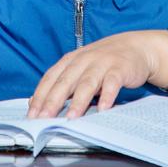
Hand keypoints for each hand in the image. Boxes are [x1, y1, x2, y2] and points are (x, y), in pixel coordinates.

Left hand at [27, 30, 167, 119]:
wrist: (135, 47)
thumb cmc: (103, 62)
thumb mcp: (80, 68)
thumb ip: (61, 83)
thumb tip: (35, 101)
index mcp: (70, 60)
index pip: (50, 79)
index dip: (40, 96)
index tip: (32, 115)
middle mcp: (83, 60)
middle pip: (65, 82)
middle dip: (53, 101)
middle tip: (44, 119)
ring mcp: (102, 63)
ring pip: (87, 83)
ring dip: (78, 102)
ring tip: (71, 118)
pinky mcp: (120, 68)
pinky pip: (112, 83)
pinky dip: (107, 95)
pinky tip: (103, 108)